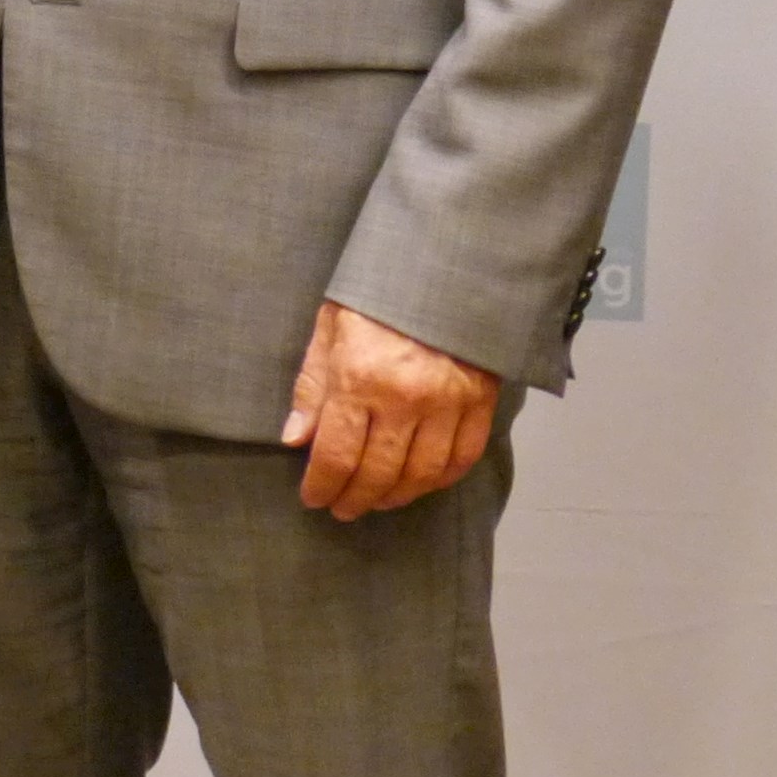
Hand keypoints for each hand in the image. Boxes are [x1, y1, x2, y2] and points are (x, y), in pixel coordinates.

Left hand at [283, 300, 500, 518]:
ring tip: (375, 501)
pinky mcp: (481, 402)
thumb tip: (295, 438)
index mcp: (359, 380)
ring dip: (395, 496)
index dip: (322, 485)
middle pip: (378, 473)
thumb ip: (312, 387)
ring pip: (422, 474)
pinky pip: (462, 458)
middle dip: (355, 498)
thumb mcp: (328, 329)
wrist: (443, 268)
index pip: (337, 454)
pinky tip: (420, 484)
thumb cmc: (376, 296)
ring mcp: (448, 404)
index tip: (313, 498)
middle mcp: (405, 400)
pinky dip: (440, 480)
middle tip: (341, 509)